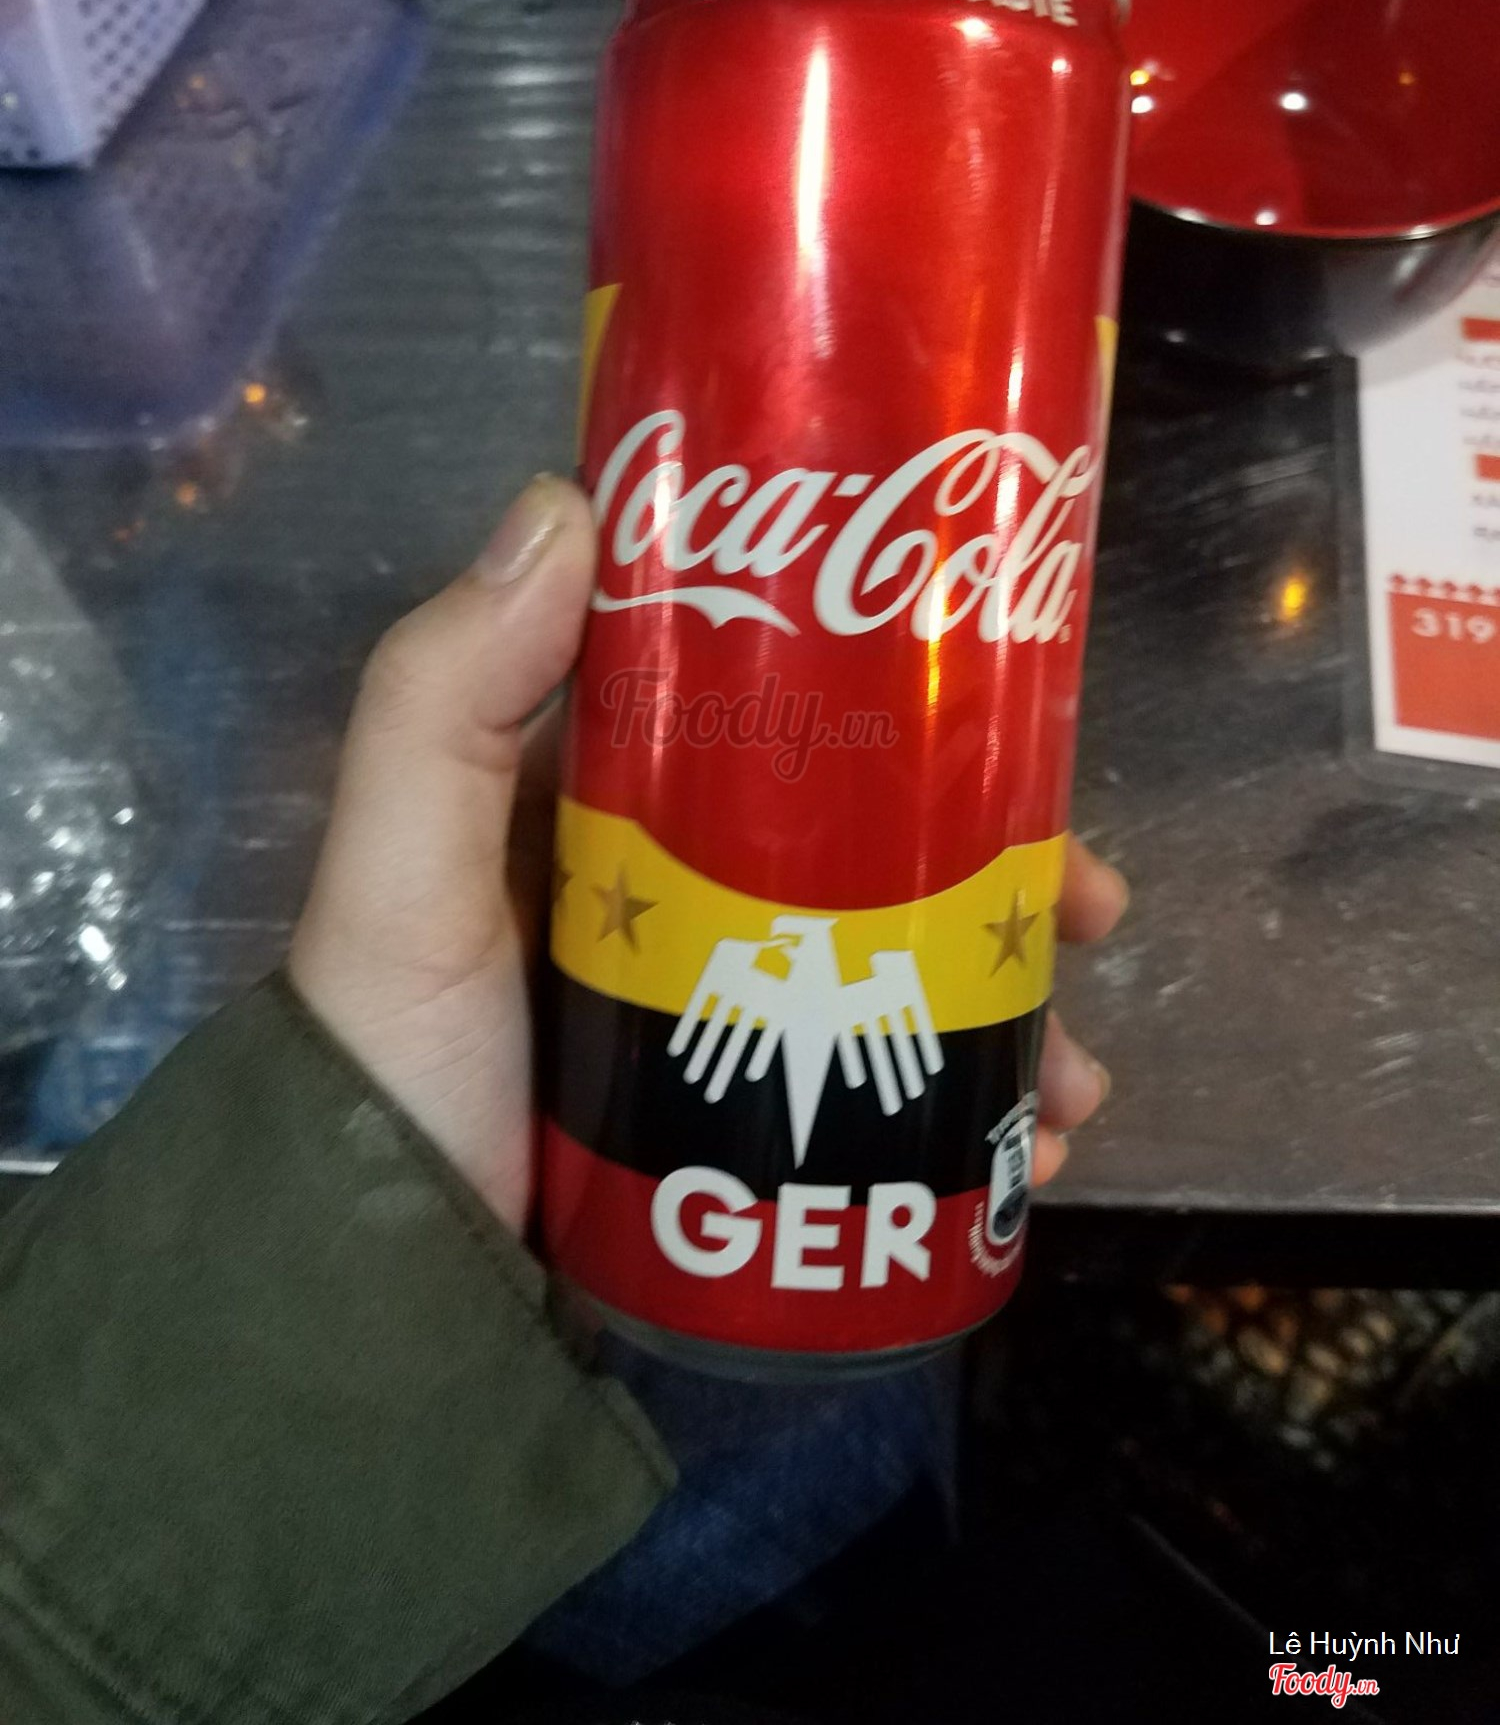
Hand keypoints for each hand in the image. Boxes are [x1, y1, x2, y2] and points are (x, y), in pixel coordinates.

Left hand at [289, 476, 1126, 1230]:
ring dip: (1013, 1008)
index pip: (771, 717)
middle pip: (870, 853)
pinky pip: (893, 1099)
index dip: (894, 704)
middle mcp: (677, 900)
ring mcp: (725, 1023)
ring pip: (906, 978)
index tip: (1007, 711)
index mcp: (604, 813)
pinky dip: (978, 1116)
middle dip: (994, 875)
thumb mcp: (404, 871)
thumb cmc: (404, 1064)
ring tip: (1080, 1077)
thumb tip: (568, 497)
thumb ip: (444, 695)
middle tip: (1089, 908)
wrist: (398, 1310)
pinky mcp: (756, 1131)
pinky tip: (1039, 1151)